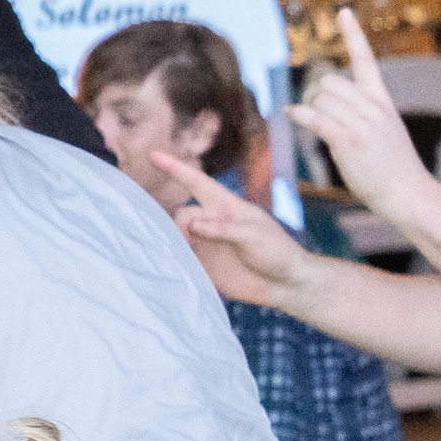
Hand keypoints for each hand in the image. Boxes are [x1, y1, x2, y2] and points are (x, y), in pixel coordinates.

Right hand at [156, 152, 306, 301]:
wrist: (286, 285)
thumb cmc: (277, 252)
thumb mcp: (254, 235)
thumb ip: (223, 229)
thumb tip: (192, 226)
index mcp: (227, 207)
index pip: (197, 183)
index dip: (176, 169)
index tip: (154, 155)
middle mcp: (213, 222)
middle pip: (182, 215)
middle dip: (179, 226)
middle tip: (189, 243)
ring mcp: (207, 244)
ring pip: (177, 236)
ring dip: (174, 243)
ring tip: (184, 255)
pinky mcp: (204, 265)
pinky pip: (181, 258)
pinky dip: (175, 259)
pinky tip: (175, 266)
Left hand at [292, 5, 428, 205]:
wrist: (409, 194)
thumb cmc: (395, 169)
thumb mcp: (385, 131)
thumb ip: (363, 114)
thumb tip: (329, 106)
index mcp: (382, 101)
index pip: (366, 59)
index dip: (353, 34)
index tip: (343, 12)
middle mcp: (373, 106)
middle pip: (329, 81)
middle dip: (317, 96)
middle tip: (317, 115)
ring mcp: (361, 122)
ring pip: (320, 97)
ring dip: (310, 110)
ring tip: (316, 126)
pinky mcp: (347, 139)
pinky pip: (314, 117)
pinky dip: (299, 115)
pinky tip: (292, 115)